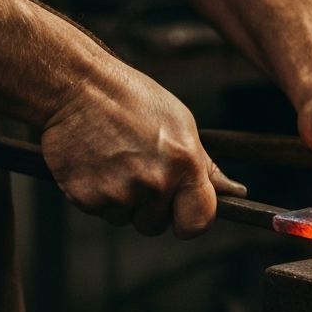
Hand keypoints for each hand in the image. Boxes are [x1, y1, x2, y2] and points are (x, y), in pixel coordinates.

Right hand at [41, 61, 244, 236]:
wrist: (76, 87)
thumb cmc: (132, 100)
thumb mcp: (180, 124)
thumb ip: (205, 166)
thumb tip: (235, 191)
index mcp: (184, 165)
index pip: (199, 221)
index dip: (191, 220)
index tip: (182, 212)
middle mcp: (154, 183)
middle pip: (156, 224)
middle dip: (149, 207)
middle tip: (137, 170)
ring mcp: (119, 193)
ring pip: (125, 219)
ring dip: (121, 201)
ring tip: (114, 161)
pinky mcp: (86, 198)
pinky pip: (98, 211)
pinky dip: (95, 194)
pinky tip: (95, 164)